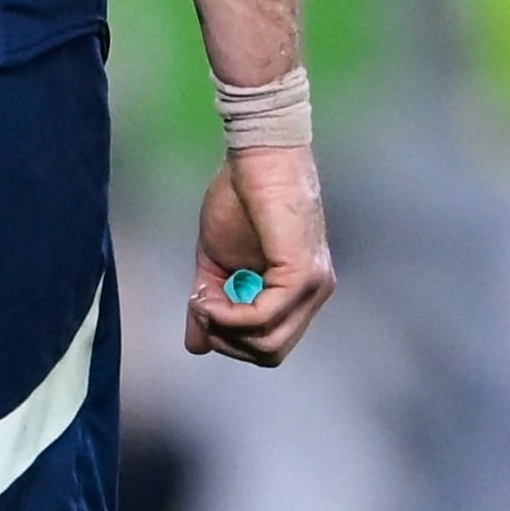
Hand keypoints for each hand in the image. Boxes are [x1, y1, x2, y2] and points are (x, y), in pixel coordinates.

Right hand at [186, 144, 333, 365]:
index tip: (200, 310)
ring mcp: (312, 286)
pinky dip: (230, 316)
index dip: (231, 339)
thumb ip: (210, 303)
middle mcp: (313, 294)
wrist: (256, 159)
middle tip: (201, 311)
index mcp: (297, 292)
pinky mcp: (301, 275)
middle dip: (228, 341)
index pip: (270, 343)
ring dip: (226, 329)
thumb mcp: (215, 261)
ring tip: (203, 301)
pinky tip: (209, 298)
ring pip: (269, 342)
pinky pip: (264, 317)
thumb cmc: (240, 199)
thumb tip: (196, 345)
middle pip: (271, 351)